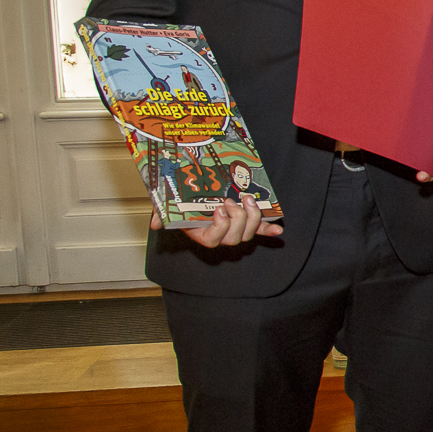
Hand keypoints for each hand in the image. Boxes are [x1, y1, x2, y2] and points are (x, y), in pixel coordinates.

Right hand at [156, 197, 281, 247]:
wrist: (196, 190)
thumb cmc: (182, 200)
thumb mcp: (168, 204)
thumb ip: (162, 213)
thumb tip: (155, 224)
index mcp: (202, 234)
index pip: (214, 240)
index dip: (220, 227)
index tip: (218, 210)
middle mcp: (220, 235)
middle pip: (234, 238)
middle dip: (237, 219)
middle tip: (232, 201)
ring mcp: (235, 230)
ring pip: (248, 233)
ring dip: (252, 216)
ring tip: (247, 199)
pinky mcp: (247, 223)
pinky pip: (260, 230)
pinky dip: (268, 230)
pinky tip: (278, 231)